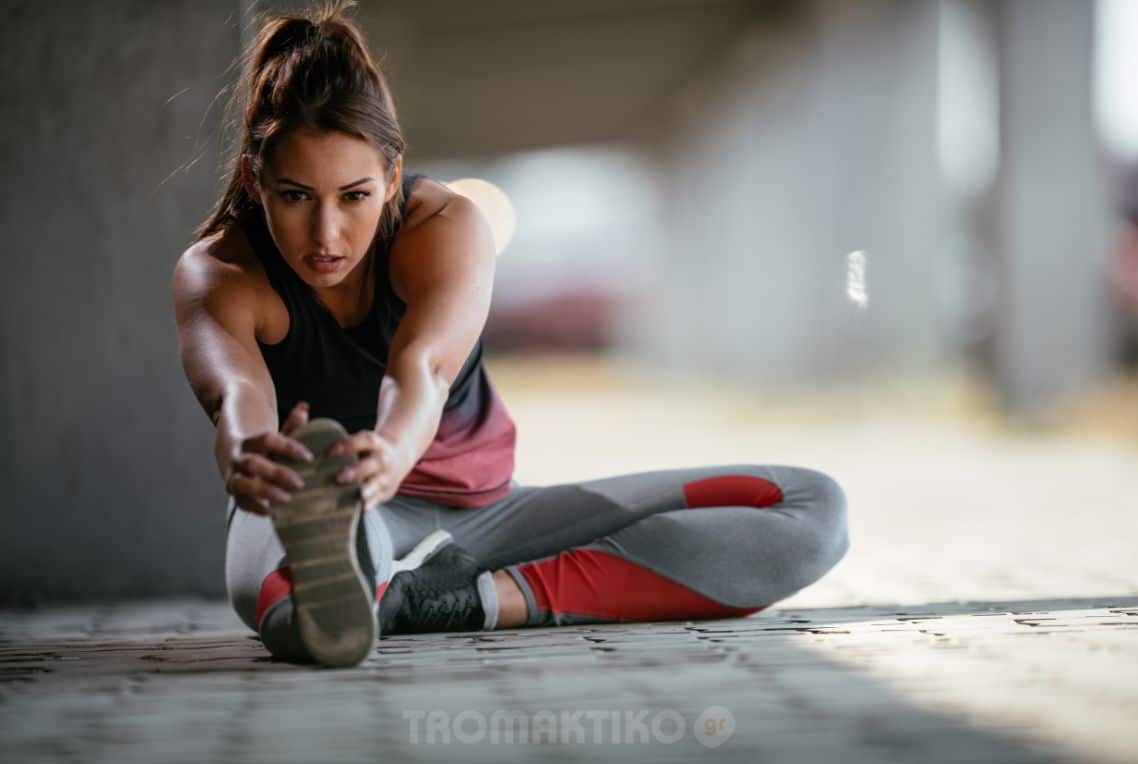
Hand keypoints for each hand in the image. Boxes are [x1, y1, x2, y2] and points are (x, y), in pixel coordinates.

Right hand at [224, 401, 313, 515]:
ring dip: (264, 492)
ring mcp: (233, 476)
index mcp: (250, 440)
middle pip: (252, 463)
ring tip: (287, 499)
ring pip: (242, 484)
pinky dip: (256, 508)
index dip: (288, 447)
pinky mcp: (233, 492)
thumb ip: (291, 424)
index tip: (308, 457)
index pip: (268, 440)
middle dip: (276, 473)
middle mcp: (238, 458)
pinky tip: (274, 513)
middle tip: (301, 483)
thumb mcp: (276, 434)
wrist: (233, 453)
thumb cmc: (263, 446)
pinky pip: (241, 502)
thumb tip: (304, 408)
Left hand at [327, 430, 410, 510]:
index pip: (365, 441)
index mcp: (376, 444)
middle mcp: (384, 459)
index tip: (329, 452)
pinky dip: (373, 503)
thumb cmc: (368, 451)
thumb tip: (313, 453)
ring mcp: (387, 476)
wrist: (398, 458)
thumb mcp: (363, 443)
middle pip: (374, 463)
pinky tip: (364, 508)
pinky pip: (380, 497)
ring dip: (370, 488)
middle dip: (358, 470)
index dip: (348, 445)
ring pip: (380, 481)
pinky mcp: (387, 491)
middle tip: (339, 477)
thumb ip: (345, 446)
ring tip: (361, 495)